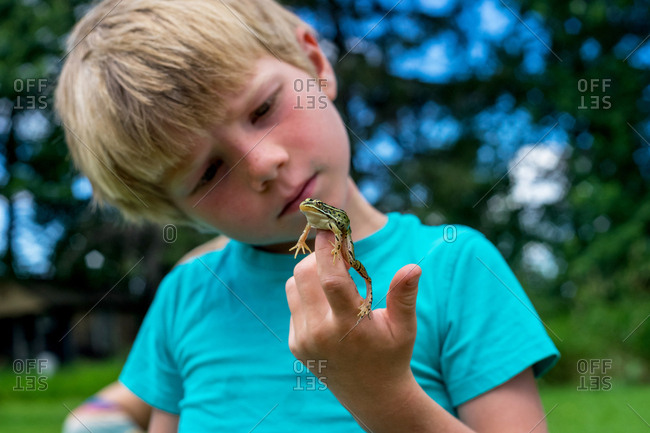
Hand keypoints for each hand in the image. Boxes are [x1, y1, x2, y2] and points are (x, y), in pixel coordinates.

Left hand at [286, 229, 421, 417]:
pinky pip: (293, 303)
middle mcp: (320, 333)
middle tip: (340, 257)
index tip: (329, 228)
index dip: (327, 248)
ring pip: (294, 285)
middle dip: (319, 257)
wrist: (372, 395)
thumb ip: (404, 296)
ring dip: (311, 275)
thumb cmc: (393, 355)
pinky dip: (308, 294)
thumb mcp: (404, 327)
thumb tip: (413, 267)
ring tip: (336, 282)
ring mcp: (303, 339)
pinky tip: (329, 305)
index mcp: (348, 326)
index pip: (330, 279)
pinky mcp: (295, 343)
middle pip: (304, 275)